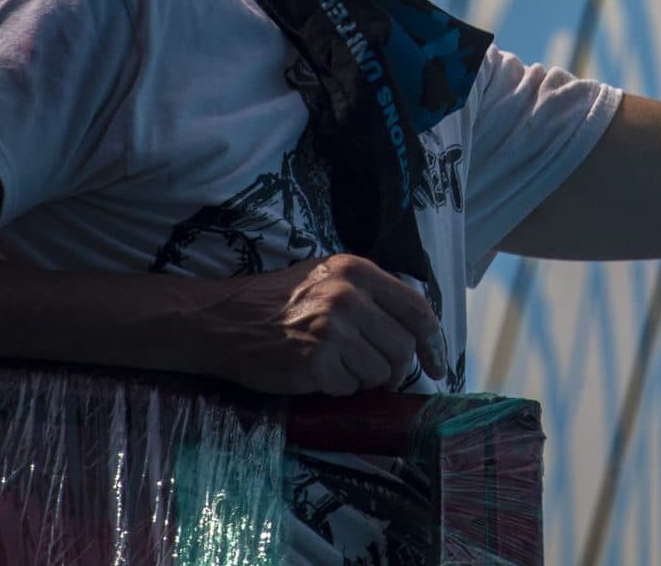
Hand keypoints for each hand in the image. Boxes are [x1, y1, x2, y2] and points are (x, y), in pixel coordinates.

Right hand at [200, 254, 447, 395]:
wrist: (221, 321)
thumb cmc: (275, 304)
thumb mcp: (326, 279)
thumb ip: (369, 295)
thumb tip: (413, 331)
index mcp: (357, 271)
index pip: (417, 308)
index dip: (434, 342)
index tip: (439, 366)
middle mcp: (349, 296)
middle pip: (403, 346)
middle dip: (395, 369)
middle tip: (373, 373)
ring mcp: (333, 329)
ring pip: (381, 372)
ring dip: (363, 379)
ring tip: (336, 367)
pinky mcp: (317, 361)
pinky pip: (350, 388)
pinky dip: (337, 389)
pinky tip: (315, 374)